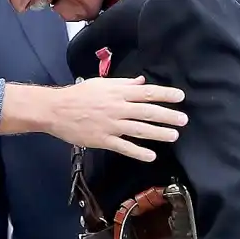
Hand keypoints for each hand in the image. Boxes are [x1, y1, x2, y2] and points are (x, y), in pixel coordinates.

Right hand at [51, 76, 186, 161]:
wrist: (56, 110)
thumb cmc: (78, 95)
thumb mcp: (101, 84)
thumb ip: (124, 84)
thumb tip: (142, 82)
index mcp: (118, 92)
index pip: (147, 92)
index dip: (165, 94)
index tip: (180, 97)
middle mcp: (118, 108)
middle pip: (147, 111)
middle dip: (168, 115)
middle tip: (183, 120)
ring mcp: (111, 125)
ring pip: (139, 129)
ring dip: (158, 133)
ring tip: (173, 136)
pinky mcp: (103, 139)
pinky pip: (124, 146)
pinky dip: (138, 152)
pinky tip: (151, 155)